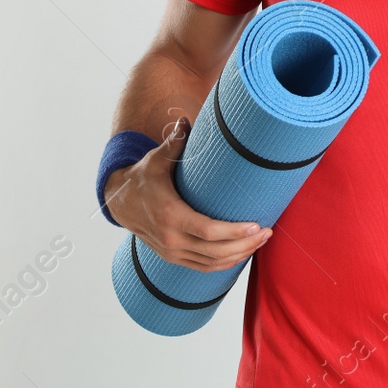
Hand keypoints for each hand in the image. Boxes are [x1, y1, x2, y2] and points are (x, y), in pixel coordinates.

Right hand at [102, 117, 272, 270]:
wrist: (120, 202)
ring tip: (260, 242)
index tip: (256, 225)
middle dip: (245, 244)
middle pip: (215, 251)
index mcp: (169, 214)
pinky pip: (202, 267)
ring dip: (239, 255)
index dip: (234, 232)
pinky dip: (224, 264)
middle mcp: (170, 238)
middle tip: (267, 233)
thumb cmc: (143, 178)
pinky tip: (241, 254)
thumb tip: (186, 119)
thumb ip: (174, 141)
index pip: (207, 230)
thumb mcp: (156, 159)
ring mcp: (171, 251)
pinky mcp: (172, 257)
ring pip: (211, 263)